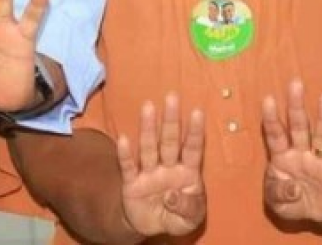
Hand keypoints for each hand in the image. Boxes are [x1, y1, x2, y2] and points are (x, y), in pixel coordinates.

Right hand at [117, 93, 205, 237]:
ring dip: (148, 129)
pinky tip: (124, 139)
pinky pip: (129, 167)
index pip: (192, 149)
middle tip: (172, 97)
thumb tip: (171, 196)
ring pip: (149, 148)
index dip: (195, 132)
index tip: (198, 112)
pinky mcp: (132, 183)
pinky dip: (126, 154)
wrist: (151, 225)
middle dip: (171, 120)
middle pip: (170, 141)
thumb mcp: (190, 219)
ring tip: (148, 107)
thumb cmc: (177, 216)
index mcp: (187, 172)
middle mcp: (168, 167)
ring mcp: (149, 173)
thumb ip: (187, 208)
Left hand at [261, 79, 321, 223]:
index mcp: (282, 157)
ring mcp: (319, 159)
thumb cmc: (293, 200)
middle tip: (295, 83)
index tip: (268, 99)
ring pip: (321, 135)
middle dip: (296, 106)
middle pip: (298, 126)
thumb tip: (293, 188)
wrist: (319, 213)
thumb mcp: (278, 204)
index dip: (271, 118)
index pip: (275, 134)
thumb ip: (279, 195)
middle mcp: (300, 152)